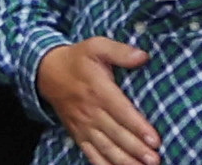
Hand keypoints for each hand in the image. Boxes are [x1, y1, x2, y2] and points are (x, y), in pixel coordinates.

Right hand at [32, 38, 158, 164]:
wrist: (46, 71)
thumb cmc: (77, 60)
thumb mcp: (95, 46)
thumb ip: (119, 51)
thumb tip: (142, 56)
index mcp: (97, 89)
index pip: (120, 110)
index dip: (137, 125)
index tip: (154, 139)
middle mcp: (90, 110)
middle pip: (115, 133)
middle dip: (136, 148)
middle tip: (155, 159)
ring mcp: (83, 124)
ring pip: (105, 147)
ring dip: (125, 160)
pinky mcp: (78, 134)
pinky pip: (91, 153)